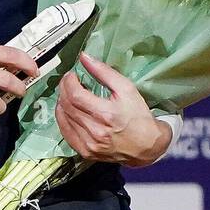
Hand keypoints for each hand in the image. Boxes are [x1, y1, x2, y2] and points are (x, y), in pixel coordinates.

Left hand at [55, 51, 170, 166]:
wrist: (147, 146)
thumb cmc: (139, 117)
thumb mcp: (126, 89)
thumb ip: (104, 72)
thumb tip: (85, 58)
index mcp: (106, 114)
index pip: (75, 95)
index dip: (69, 82)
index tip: (71, 75)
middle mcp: (95, 131)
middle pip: (67, 106)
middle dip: (64, 89)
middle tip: (68, 81)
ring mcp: (89, 144)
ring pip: (63, 118)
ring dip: (62, 102)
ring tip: (69, 94)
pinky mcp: (85, 152)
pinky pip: (65, 133)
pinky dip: (63, 119)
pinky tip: (67, 111)